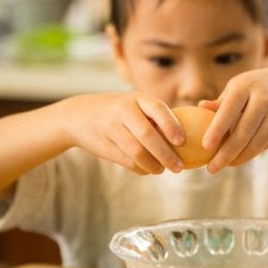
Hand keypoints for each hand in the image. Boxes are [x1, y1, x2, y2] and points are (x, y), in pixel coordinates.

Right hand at [60, 93, 184, 174]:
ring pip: (136, 151)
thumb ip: (155, 116)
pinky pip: (127, 161)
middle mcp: (123, 110)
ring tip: (162, 170)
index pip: (158, 109)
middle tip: (179, 167)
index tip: (182, 141)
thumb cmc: (119, 111)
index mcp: (136, 98)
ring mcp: (111, 128)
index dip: (171, 125)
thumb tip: (188, 136)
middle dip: (166, 154)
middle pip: (147, 135)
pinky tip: (148, 170)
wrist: (79, 115)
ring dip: (153, 165)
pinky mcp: (103, 146)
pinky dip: (140, 168)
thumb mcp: (134, 104)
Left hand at [200, 67, 267, 172]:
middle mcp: (263, 98)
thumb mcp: (240, 87)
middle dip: (226, 153)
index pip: (228, 110)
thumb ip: (222, 102)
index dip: (217, 130)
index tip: (205, 146)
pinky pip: (265, 144)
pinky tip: (238, 159)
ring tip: (224, 165)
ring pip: (256, 142)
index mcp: (245, 86)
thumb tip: (199, 108)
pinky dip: (250, 154)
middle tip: (211, 168)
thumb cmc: (258, 86)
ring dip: (239, 158)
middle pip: (243, 132)